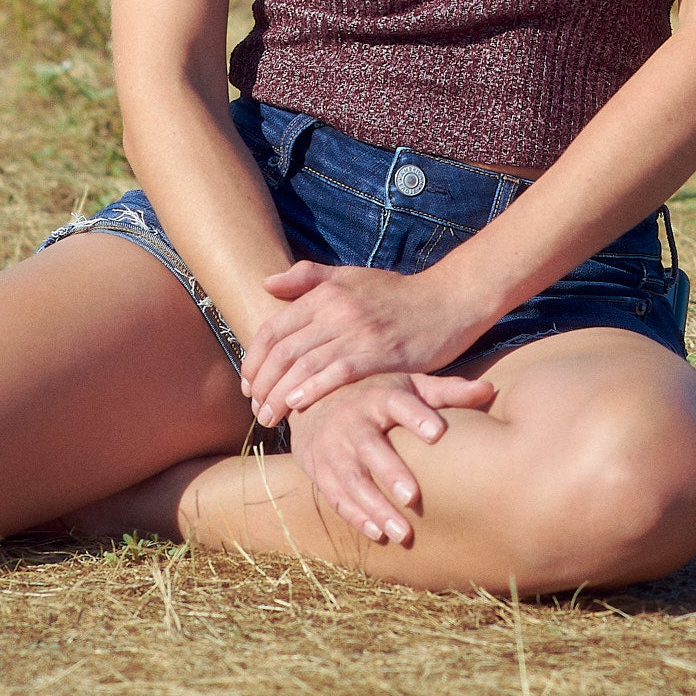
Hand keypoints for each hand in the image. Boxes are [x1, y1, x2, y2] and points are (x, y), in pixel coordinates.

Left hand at [241, 261, 480, 427]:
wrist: (447, 300)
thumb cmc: (397, 294)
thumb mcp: (351, 277)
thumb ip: (309, 278)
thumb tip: (266, 283)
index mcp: (326, 292)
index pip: (274, 328)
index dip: (254, 360)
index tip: (248, 385)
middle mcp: (337, 308)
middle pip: (283, 350)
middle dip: (262, 384)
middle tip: (255, 410)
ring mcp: (359, 330)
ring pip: (305, 365)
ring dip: (280, 395)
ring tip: (268, 418)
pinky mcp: (381, 351)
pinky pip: (339, 372)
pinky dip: (314, 389)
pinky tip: (298, 406)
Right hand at [285, 370, 494, 545]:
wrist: (315, 403)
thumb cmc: (378, 397)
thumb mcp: (409, 386)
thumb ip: (448, 392)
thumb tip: (490, 389)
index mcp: (380, 396)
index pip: (399, 404)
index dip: (416, 416)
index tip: (437, 433)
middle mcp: (354, 420)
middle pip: (370, 447)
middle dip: (390, 471)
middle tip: (412, 496)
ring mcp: (334, 448)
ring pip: (352, 480)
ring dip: (375, 507)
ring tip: (403, 534)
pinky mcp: (320, 471)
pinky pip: (336, 496)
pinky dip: (355, 517)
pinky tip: (378, 535)